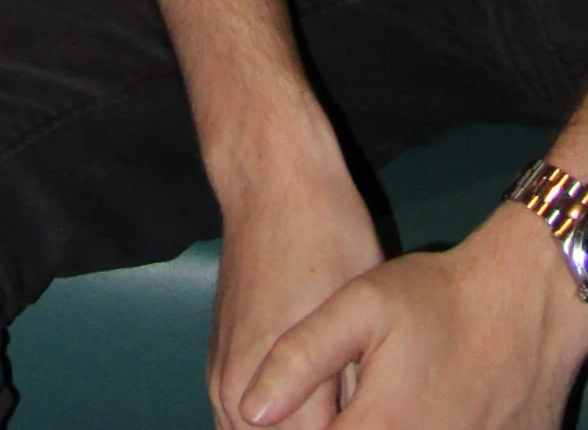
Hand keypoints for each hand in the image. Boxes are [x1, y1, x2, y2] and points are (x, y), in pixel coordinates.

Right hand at [209, 138, 385, 429]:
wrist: (272, 183)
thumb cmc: (328, 242)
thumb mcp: (358, 326)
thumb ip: (352, 401)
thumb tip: (361, 425)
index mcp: (275, 393)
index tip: (373, 424)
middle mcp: (236, 397)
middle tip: (354, 415)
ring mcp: (219, 382)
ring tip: (330, 412)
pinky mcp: (215, 365)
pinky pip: (238, 422)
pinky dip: (266, 427)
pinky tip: (304, 410)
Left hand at [248, 208, 587, 429]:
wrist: (531, 302)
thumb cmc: (442, 298)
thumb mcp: (363, 305)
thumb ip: (302, 358)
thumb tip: (253, 411)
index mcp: (376, 429)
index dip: (297, 428)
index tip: (305, 409)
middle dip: (332, 425)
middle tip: (354, 399)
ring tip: (381, 402)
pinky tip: (423, 411)